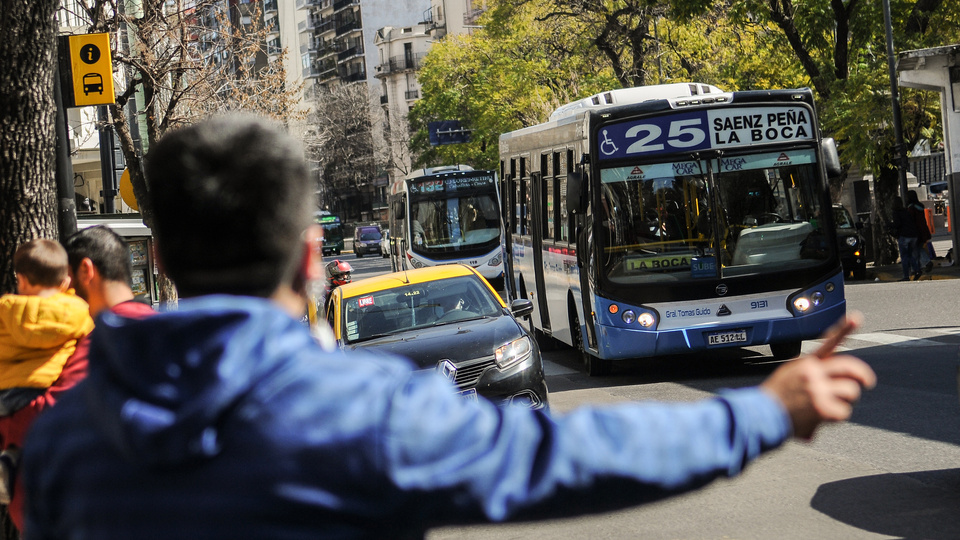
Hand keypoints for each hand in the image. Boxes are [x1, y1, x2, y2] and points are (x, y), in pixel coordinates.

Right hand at [760, 312, 876, 439]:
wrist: (761, 415)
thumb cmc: (774, 399)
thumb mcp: (788, 376)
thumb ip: (810, 374)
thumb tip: (832, 381)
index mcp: (806, 363)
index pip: (828, 342)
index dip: (844, 328)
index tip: (856, 318)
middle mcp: (813, 372)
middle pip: (849, 367)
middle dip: (862, 375)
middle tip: (867, 382)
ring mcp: (818, 388)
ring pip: (850, 391)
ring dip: (846, 401)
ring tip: (829, 408)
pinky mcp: (822, 407)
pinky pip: (843, 412)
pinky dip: (836, 418)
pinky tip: (822, 419)